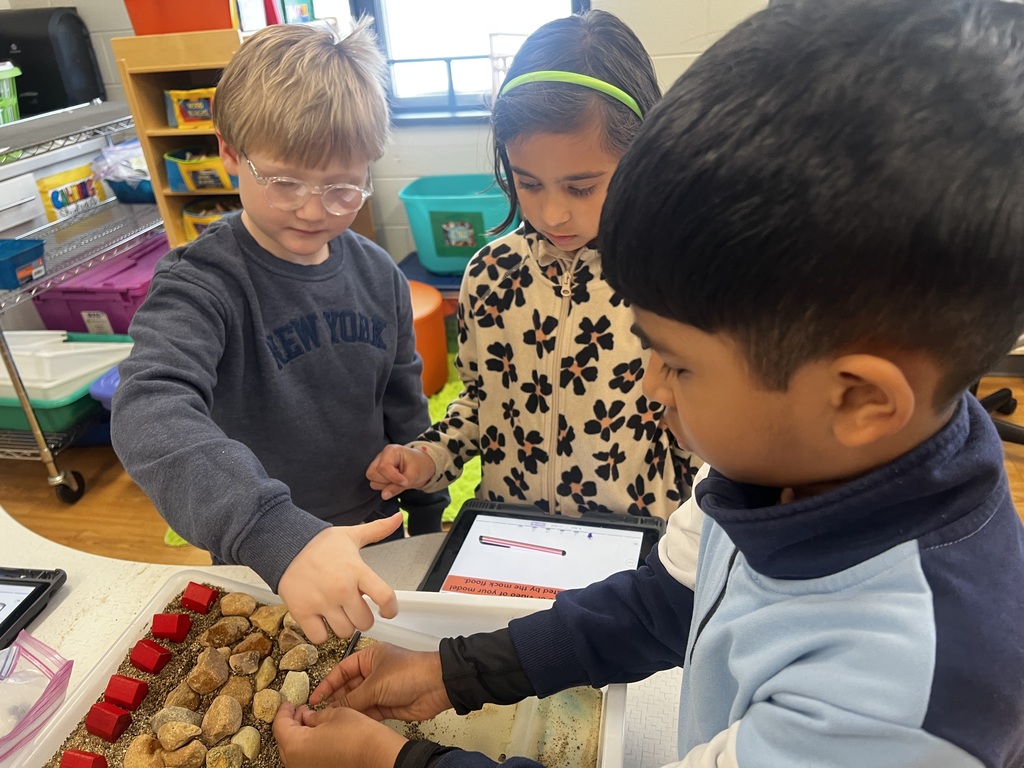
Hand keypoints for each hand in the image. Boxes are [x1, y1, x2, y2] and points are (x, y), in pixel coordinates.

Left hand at [274, 701, 405, 767]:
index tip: (288, 704)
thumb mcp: (333, 713)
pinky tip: (320, 737)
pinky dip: (308, 748)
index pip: (280, 725)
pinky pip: (305, 760)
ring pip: (294, 752)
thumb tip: (307, 717)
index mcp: (296, 745)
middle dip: (291, 723)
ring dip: (299, 736)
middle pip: (284, 741)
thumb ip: (314, 715)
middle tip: (301, 710)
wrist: (377, 755)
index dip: (284, 711)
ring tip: (312, 723)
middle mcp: (296, 763)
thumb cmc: (358, 736)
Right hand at [278, 516, 402, 643]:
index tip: (388, 611)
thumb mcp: (351, 535)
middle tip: (355, 609)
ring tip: (338, 613)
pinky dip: (321, 633)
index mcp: (356, 570)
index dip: (391, 609)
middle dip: (363, 618)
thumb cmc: (318, 544)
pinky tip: (321, 619)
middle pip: (365, 622)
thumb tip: (396, 518)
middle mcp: (341, 588)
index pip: (385, 596)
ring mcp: (321, 602)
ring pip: (345, 632)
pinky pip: (320, 637)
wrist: (284, 545)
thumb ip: (377, 529)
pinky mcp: (302, 612)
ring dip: (343, 626)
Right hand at [311, 641, 452, 722]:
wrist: (437, 686)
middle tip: (321, 712)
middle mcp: (374, 672)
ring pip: (358, 701)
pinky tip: (351, 723)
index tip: (316, 696)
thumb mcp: (375, 683)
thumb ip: (352, 697)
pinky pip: (368, 712)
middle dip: (336, 699)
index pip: (342, 669)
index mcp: (370, 657)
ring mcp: (381, 689)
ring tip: (333, 720)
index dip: (328, 683)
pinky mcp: (388, 704)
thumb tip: (333, 707)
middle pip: (348, 687)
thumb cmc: (412, 671)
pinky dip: (360, 718)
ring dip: (348, 710)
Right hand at [365, 445, 436, 500]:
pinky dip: (384, 487)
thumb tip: (384, 495)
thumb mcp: (413, 475)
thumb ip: (398, 486)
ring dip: (385, 485)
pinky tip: (394, 482)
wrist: (423, 466)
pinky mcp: (378, 473)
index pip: (383, 467)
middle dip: (387, 481)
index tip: (405, 482)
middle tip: (402, 479)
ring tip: (398, 480)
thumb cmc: (420, 466)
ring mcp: (378, 464)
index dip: (393, 478)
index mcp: (390, 451)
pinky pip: (374, 484)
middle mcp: (381, 456)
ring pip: (372, 480)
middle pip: (373, 473)